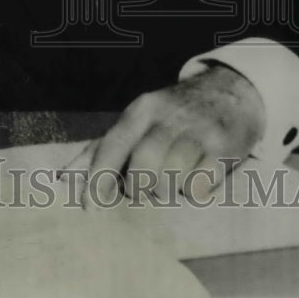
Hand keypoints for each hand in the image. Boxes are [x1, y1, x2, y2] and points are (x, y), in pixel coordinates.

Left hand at [85, 65, 264, 204]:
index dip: (99, 178)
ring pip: (172, 176)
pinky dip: (194, 190)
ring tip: (173, 181)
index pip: (113, 144)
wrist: (233, 90)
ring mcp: (198, 130)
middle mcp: (168, 117)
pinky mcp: (225, 146)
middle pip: (144, 164)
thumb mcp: (139, 118)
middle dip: (141, 187)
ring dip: (169, 189)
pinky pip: (201, 183)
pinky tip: (197, 178)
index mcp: (141, 109)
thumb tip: (65, 176)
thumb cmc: (176, 114)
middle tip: (146, 190)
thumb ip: (104, 147)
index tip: (90, 207)